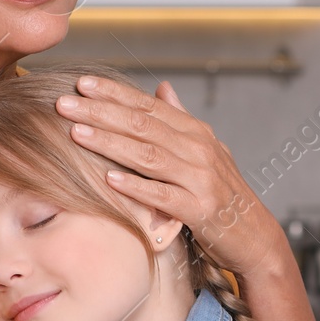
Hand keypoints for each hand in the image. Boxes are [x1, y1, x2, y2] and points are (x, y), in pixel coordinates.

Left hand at [55, 75, 275, 275]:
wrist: (255, 237)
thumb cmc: (223, 194)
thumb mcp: (206, 150)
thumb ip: (180, 120)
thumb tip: (161, 88)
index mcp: (196, 132)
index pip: (148, 106)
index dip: (114, 93)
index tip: (82, 83)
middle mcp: (199, 150)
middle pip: (143, 125)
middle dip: (101, 112)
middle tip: (64, 103)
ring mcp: (201, 179)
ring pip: (149, 155)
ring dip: (110, 142)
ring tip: (76, 132)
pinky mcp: (201, 210)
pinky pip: (163, 197)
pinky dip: (136, 187)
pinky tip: (109, 179)